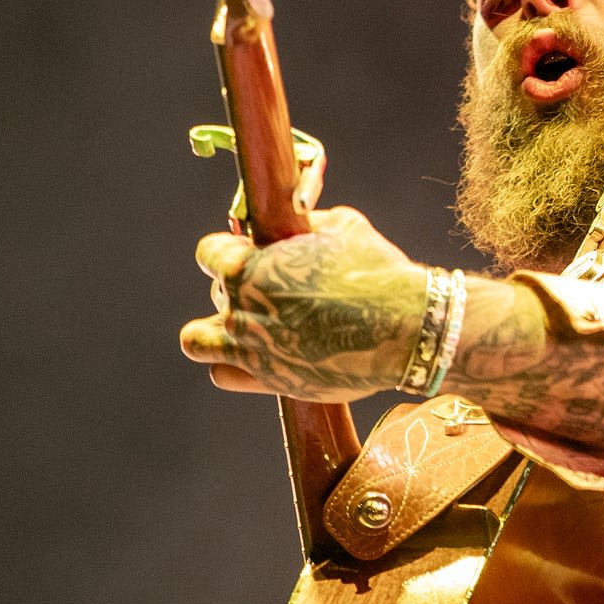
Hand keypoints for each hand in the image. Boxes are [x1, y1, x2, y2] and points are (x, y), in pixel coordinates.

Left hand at [180, 206, 430, 400]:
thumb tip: (293, 223)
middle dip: (240, 288)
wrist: (406, 327)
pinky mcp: (269, 381)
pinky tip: (258, 353)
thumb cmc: (376, 271)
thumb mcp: (343, 226)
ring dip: (215, 331)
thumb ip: (305, 223)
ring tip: (247, 326)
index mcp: (248, 268)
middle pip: (217, 293)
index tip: (252, 254)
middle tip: (277, 291)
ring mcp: (252, 349)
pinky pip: (222, 374)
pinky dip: (232, 363)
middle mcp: (242, 310)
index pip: (209, 253)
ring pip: (197, 340)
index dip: (231, 250)